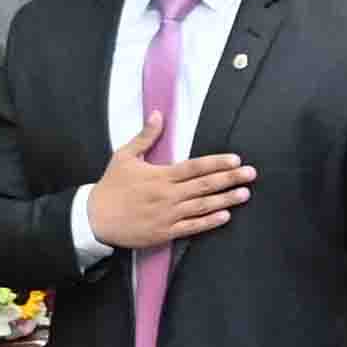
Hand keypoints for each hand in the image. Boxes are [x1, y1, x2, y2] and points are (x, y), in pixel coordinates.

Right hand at [84, 127, 255, 253]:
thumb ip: (145, 136)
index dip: (217, 163)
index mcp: (160, 175)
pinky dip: (209, 222)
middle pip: (204, 185)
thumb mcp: (124, 156)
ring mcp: (167, 215)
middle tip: (251, 174)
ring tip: (245, 194)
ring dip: (225, 200)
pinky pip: (192, 228)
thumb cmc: (111, 186)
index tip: (236, 159)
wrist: (94, 218)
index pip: (194, 167)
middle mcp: (168, 195)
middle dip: (230, 179)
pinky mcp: (164, 232)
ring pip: (202, 206)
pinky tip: (225, 216)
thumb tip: (158, 114)